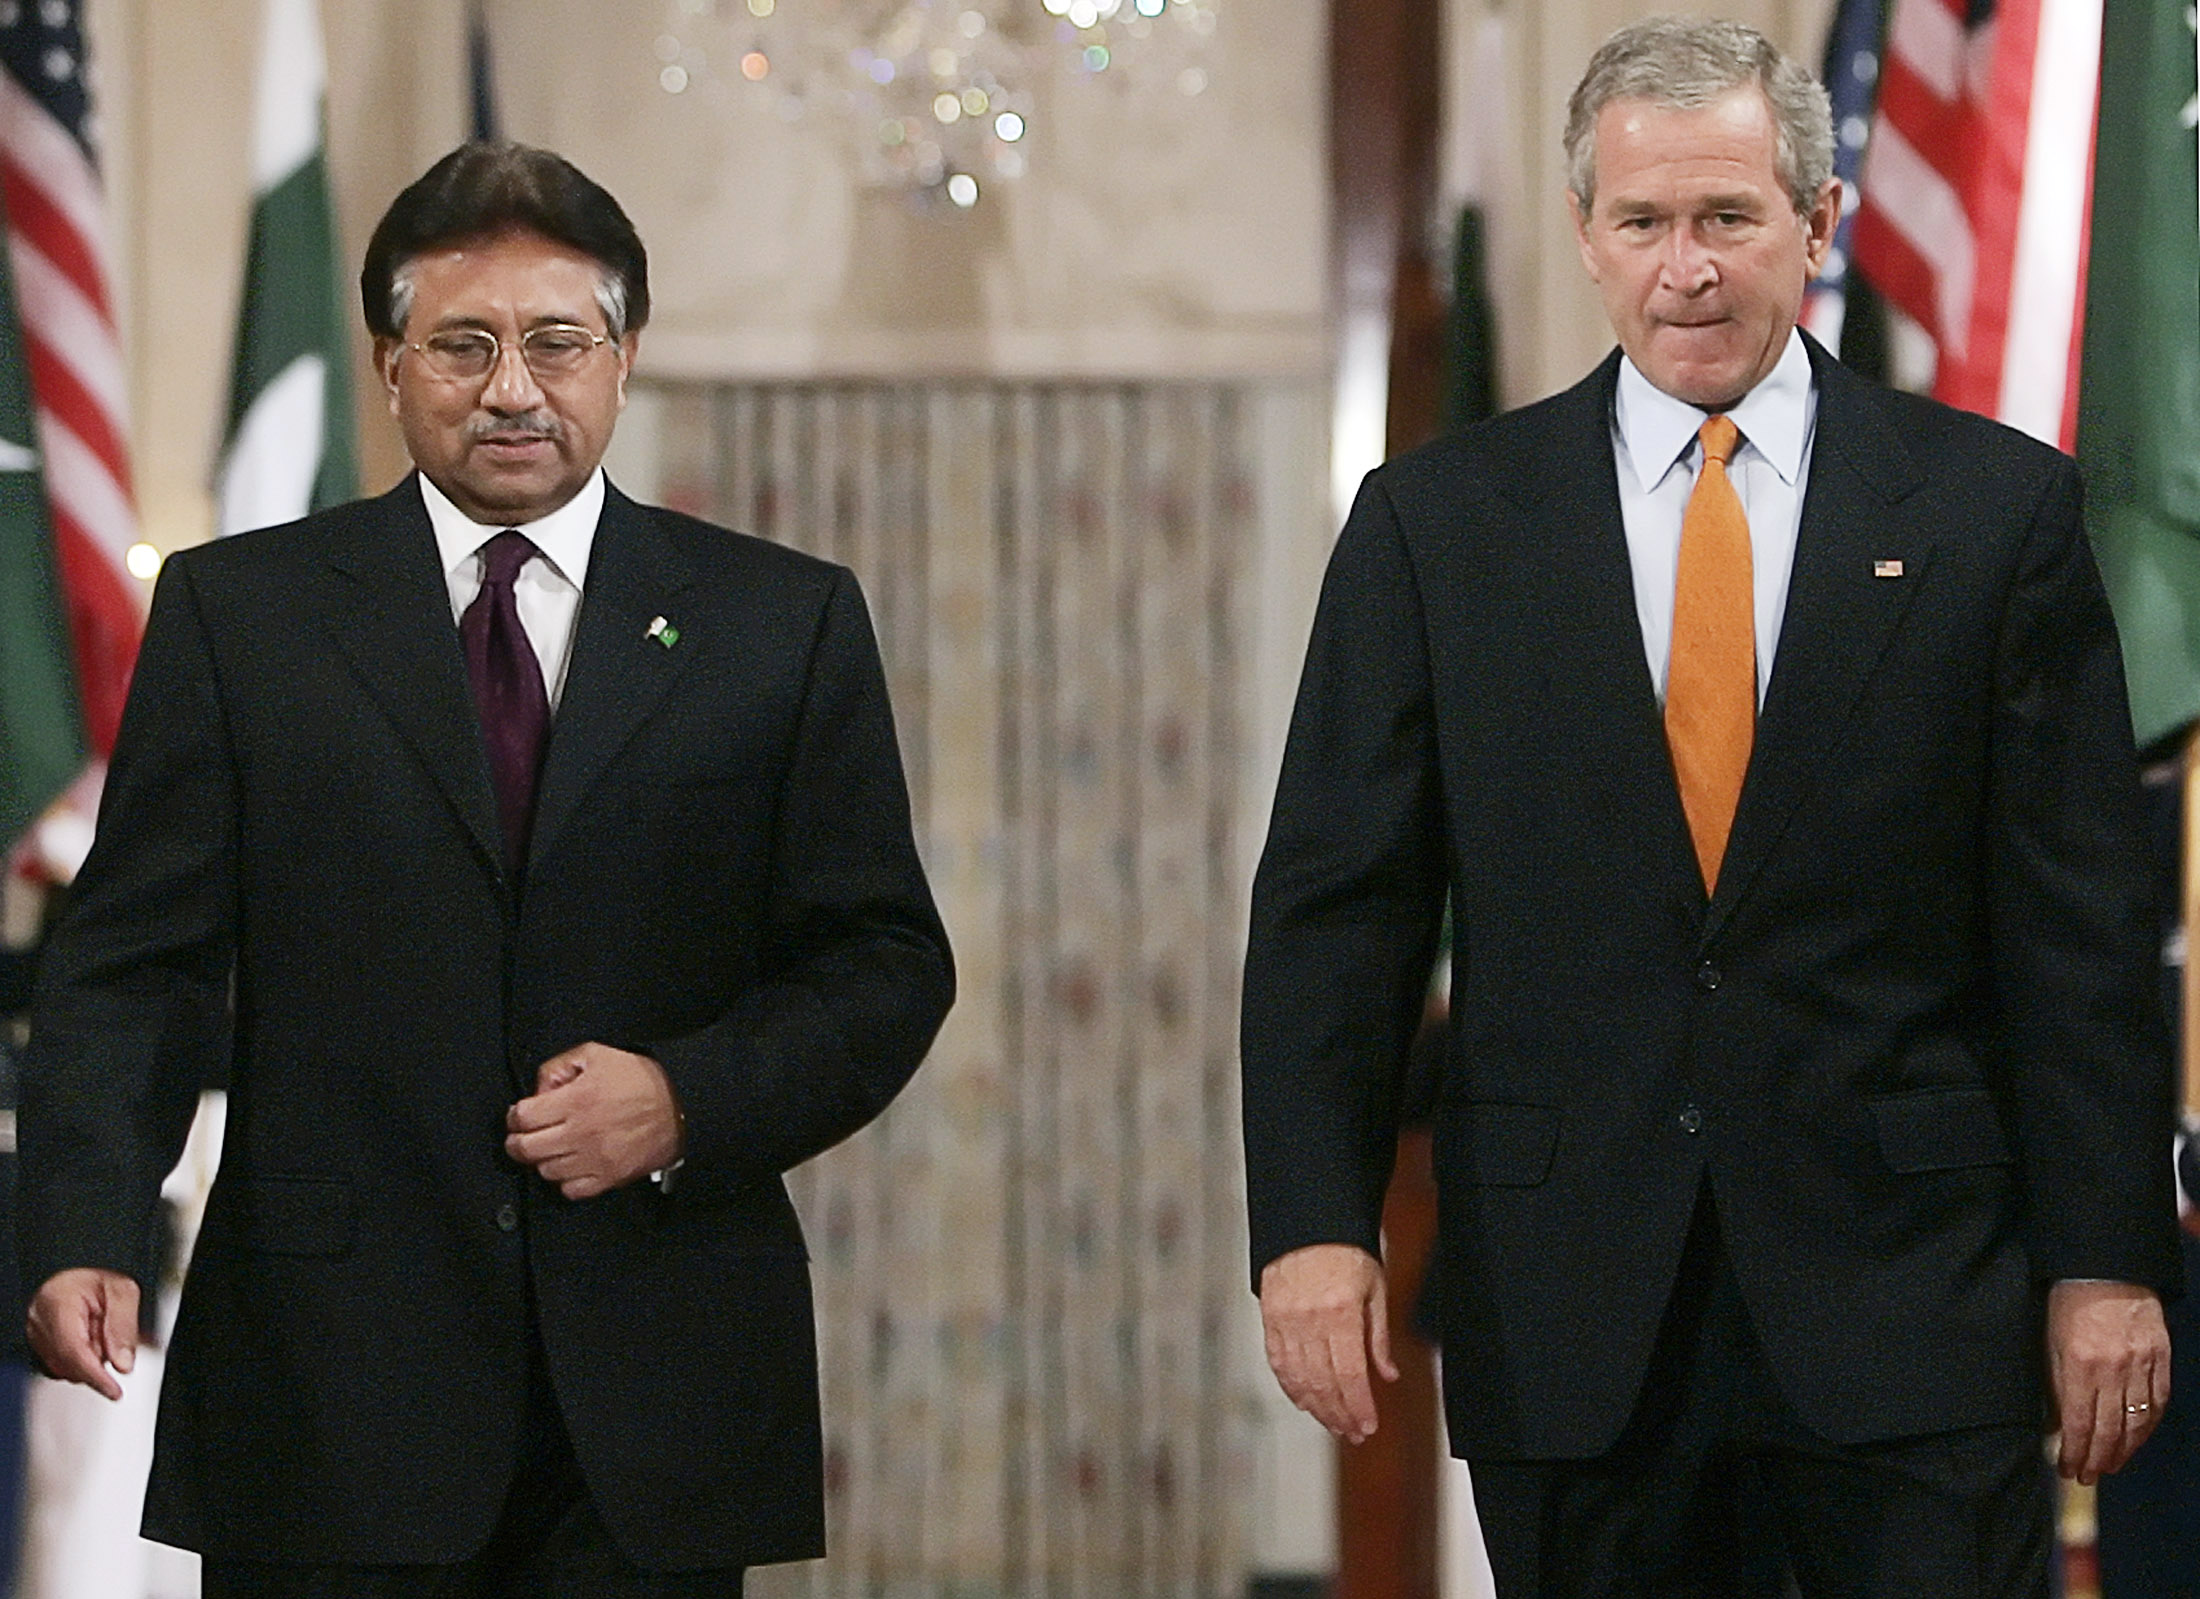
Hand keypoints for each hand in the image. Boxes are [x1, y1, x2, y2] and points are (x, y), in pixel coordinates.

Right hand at [27, 1269, 139, 1399]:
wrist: (79, 1267)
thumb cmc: (97, 1274)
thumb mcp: (123, 1290)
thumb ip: (123, 1327)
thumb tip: (123, 1365)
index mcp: (56, 1302)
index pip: (73, 1351)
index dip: (95, 1376)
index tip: (114, 1391)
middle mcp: (39, 1321)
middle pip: (70, 1364)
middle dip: (99, 1359)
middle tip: (113, 1333)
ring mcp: (35, 1335)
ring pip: (67, 1369)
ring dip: (91, 1359)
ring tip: (101, 1329)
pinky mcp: (39, 1344)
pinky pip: (62, 1364)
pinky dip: (82, 1359)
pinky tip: (91, 1339)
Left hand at [505, 1043, 682, 1199]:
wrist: (683, 1106)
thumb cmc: (643, 1080)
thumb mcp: (598, 1055)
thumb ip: (560, 1066)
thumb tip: (540, 1089)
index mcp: (576, 1100)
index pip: (522, 1117)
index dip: (514, 1116)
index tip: (519, 1115)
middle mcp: (580, 1133)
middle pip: (526, 1149)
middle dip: (517, 1141)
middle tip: (522, 1136)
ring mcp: (594, 1159)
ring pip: (545, 1171)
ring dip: (542, 1160)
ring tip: (551, 1149)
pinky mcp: (608, 1178)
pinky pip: (571, 1191)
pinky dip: (566, 1181)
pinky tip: (572, 1166)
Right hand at [1259, 1243, 1397, 1443]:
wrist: (1308, 1223)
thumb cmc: (1347, 1252)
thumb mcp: (1375, 1289)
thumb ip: (1378, 1336)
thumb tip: (1389, 1375)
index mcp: (1340, 1313)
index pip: (1351, 1375)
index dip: (1360, 1406)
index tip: (1368, 1426)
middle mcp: (1310, 1321)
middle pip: (1324, 1384)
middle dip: (1340, 1415)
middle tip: (1353, 1433)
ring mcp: (1286, 1321)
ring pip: (1300, 1379)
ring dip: (1317, 1408)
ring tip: (1333, 1424)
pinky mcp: (1270, 1319)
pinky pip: (1279, 1363)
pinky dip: (1291, 1387)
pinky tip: (1304, 1401)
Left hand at [2047, 1279, 2169, 1483]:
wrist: (2107, 1269)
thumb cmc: (2069, 1303)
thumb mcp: (2050, 1342)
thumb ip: (2056, 1385)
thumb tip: (2057, 1425)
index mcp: (2080, 1366)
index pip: (2078, 1423)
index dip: (2074, 1452)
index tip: (2067, 1470)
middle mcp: (2114, 1371)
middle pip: (2109, 1429)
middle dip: (2097, 1459)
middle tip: (2088, 1477)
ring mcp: (2142, 1366)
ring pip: (2136, 1422)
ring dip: (2123, 1450)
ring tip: (2110, 1465)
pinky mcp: (2162, 1359)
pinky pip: (2157, 1403)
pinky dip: (2147, 1427)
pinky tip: (2136, 1439)